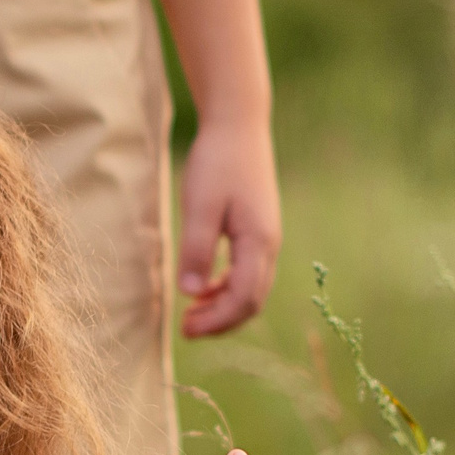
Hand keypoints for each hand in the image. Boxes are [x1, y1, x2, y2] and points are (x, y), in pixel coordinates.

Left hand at [176, 117, 280, 337]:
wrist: (239, 125)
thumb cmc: (217, 162)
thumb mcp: (200, 206)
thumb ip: (197, 250)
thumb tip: (191, 293)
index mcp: (258, 242)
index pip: (243, 299)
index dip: (216, 321)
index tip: (185, 329)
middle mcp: (269, 245)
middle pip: (252, 301)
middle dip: (221, 321)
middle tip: (186, 329)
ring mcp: (266, 238)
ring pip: (251, 289)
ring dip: (223, 307)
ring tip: (191, 313)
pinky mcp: (258, 230)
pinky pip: (248, 272)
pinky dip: (226, 287)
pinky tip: (203, 287)